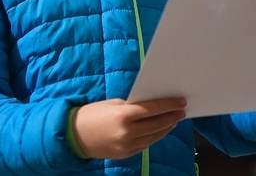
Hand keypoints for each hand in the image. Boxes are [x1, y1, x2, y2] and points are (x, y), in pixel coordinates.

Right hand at [71, 97, 185, 158]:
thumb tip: (153, 105)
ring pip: (154, 137)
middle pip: (157, 124)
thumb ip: (133, 105)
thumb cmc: (93, 114)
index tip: (181, 101)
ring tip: (175, 120)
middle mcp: (127, 132)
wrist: (73, 136)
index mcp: (123, 115)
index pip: (153, 109)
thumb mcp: (113, 104)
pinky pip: (145, 145)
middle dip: (172, 117)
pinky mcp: (125, 154)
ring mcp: (126, 145)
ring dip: (166, 128)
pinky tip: (161, 130)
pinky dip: (155, 137)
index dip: (169, 105)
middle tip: (182, 111)